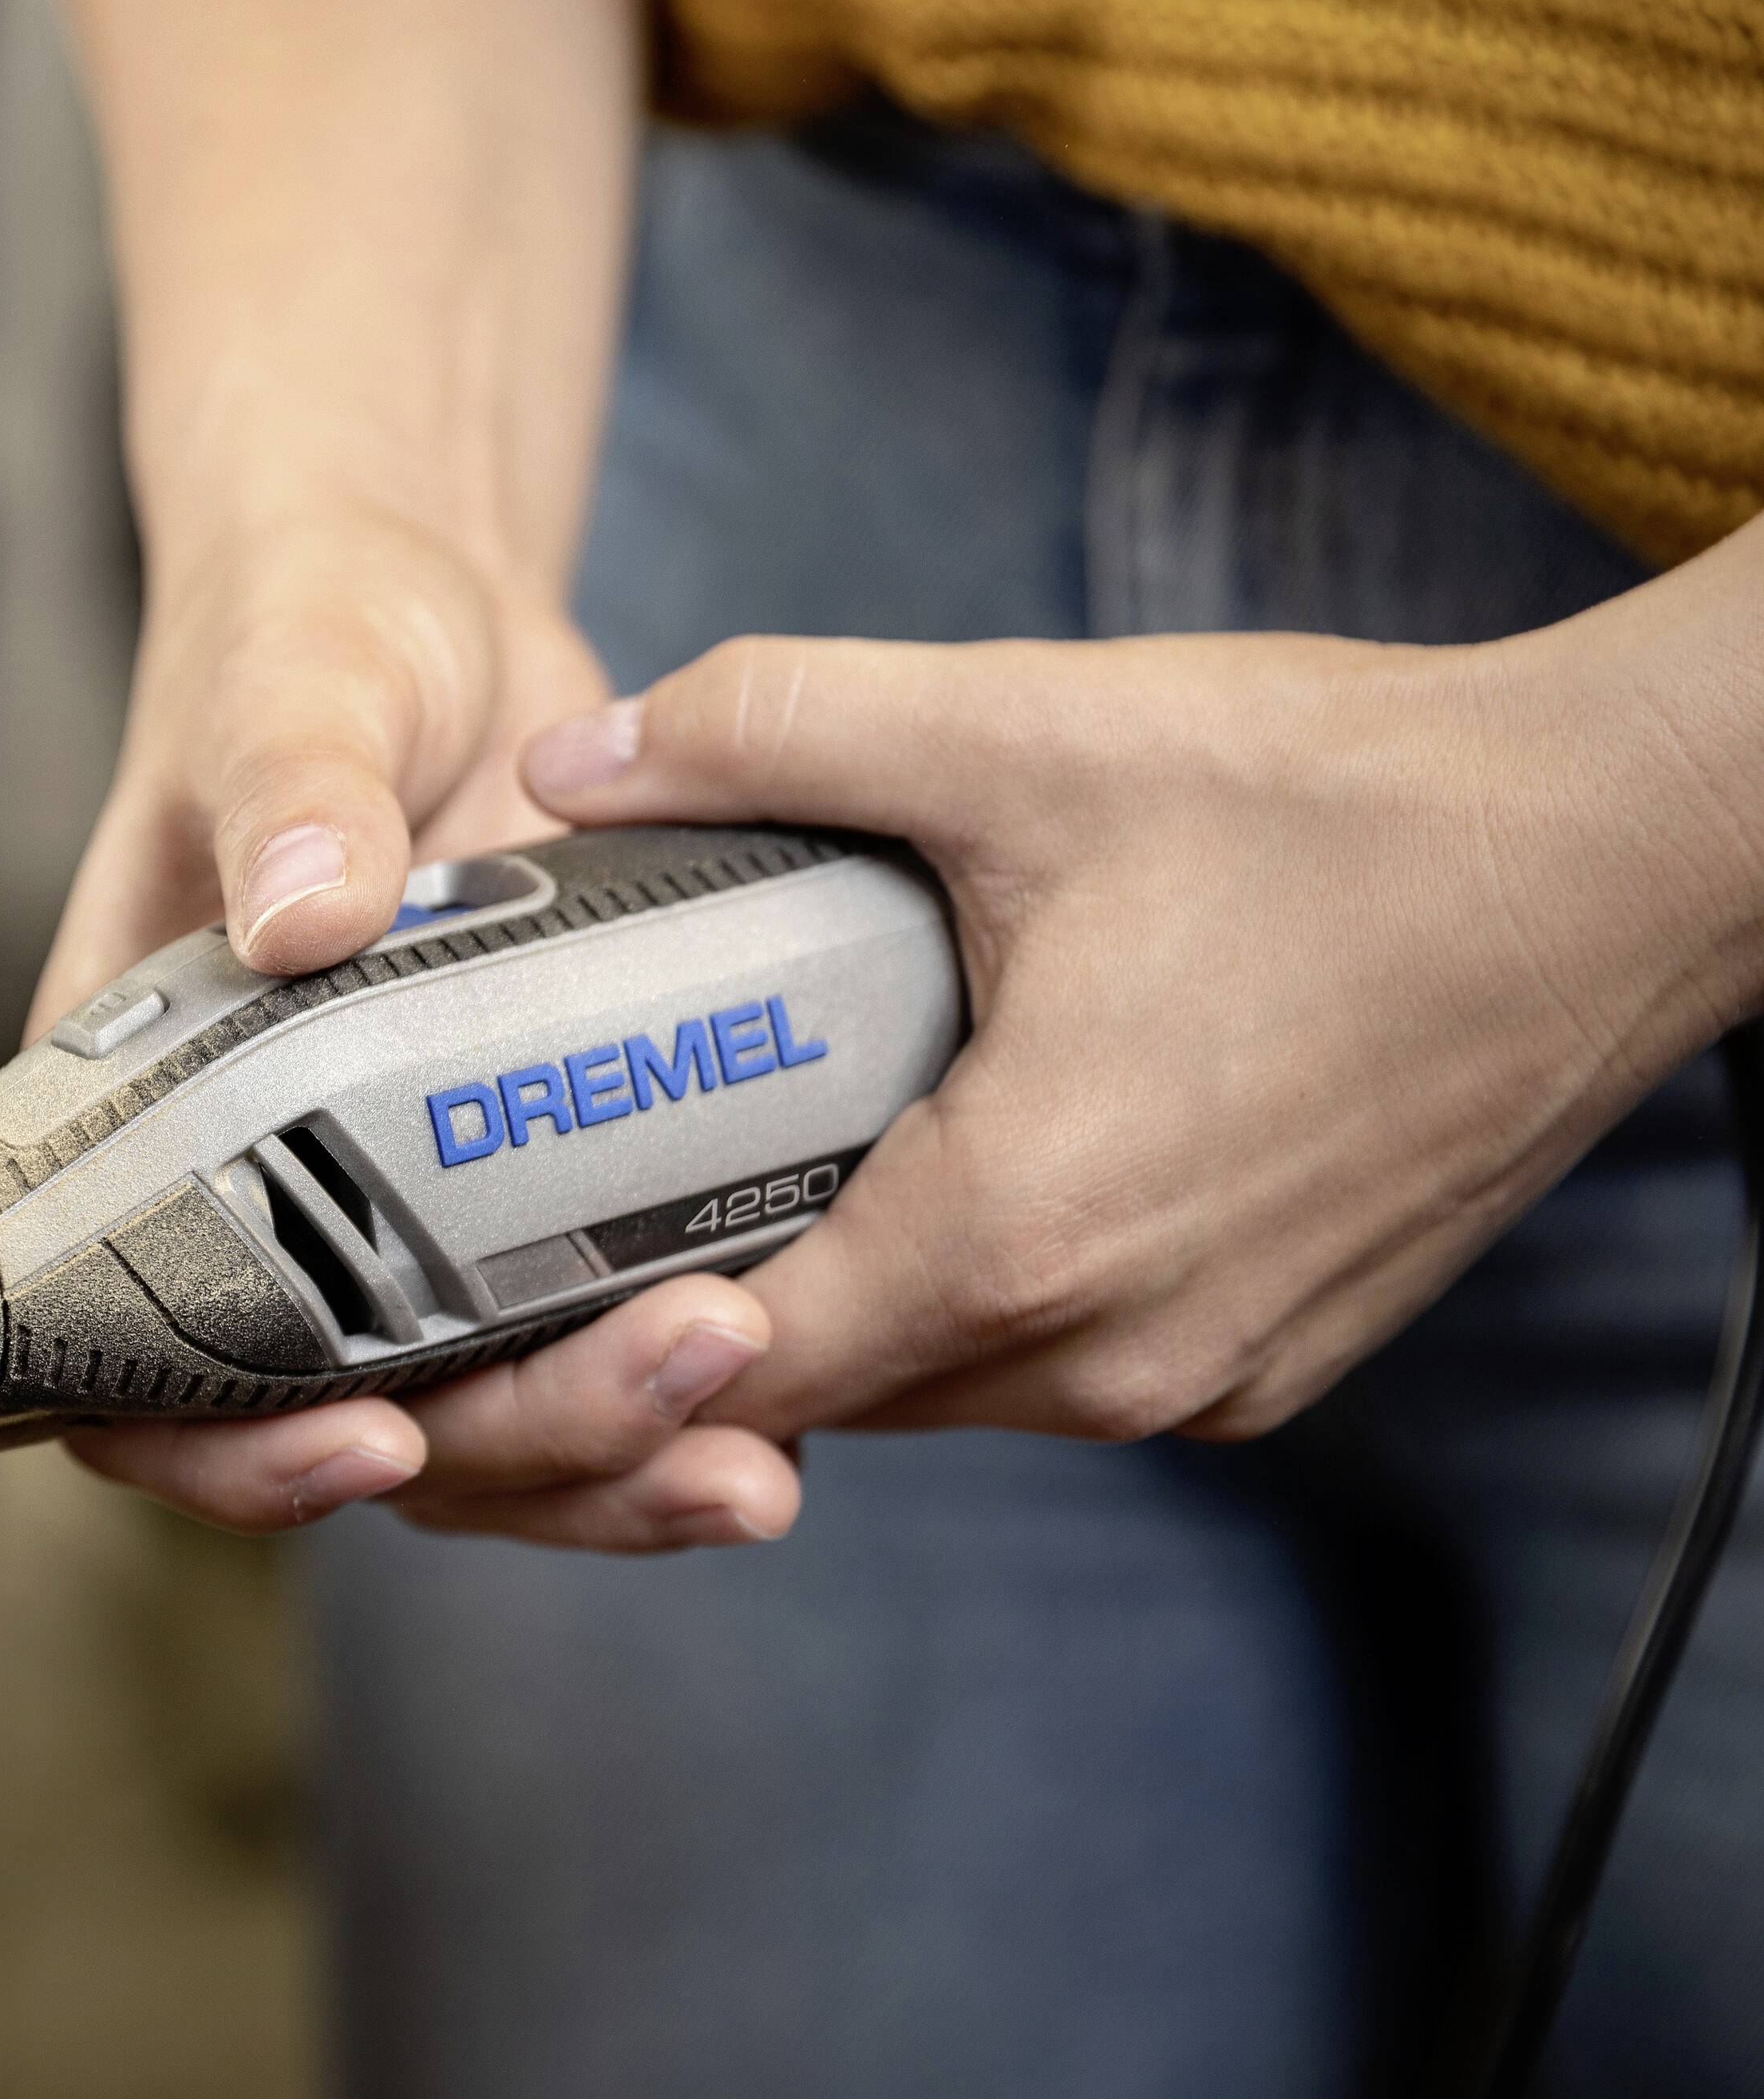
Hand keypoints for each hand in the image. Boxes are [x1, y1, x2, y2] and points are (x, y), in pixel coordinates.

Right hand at [27, 0, 641, 1529]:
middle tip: (680, 1468)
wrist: (412, 589)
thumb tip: (281, 913)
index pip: (107, 1330)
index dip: (215, 1433)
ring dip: (597, 1441)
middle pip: (303, 1396)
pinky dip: (650, 1350)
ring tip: (768, 1455)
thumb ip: (296, 760)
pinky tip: (783, 1358)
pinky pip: (547, 1301)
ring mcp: (372, 1177)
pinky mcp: (489, 1156)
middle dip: (481, 1463)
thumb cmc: (327, 587)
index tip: (379, 1441)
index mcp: (134, 1072)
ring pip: (446, 1377)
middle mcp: (240, 1162)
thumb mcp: (320, 634)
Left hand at [368, 607, 1761, 1547]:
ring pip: (938, 1387)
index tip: (495, 1297)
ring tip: (751, 1170)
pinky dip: (963, 1299)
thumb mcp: (1024, 726)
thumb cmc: (1348, 801)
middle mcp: (1116, 1354)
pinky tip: (935, 1165)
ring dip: (836, 1306)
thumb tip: (572, 756)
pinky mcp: (1270, 1351)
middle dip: (695, 1325)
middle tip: (594, 1208)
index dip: (592, 1348)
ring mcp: (1208, 1375)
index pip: (734, 1370)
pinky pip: (1053, 1366)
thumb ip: (768, 728)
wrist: (1622, 857)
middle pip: (825, 1392)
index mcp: (1028, 1230)